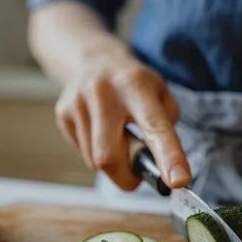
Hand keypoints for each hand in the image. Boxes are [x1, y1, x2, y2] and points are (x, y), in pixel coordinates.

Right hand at [55, 57, 190, 189]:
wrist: (94, 59)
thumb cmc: (135, 85)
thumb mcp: (161, 95)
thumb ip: (166, 130)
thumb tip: (163, 168)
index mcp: (136, 84)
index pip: (154, 126)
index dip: (168, 156)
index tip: (178, 181)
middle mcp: (103, 91)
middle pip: (110, 157)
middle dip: (126, 177)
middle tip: (138, 174)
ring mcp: (78, 102)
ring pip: (95, 161)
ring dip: (113, 164)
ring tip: (118, 140)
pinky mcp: (62, 113)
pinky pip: (82, 153)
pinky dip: (97, 154)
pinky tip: (101, 133)